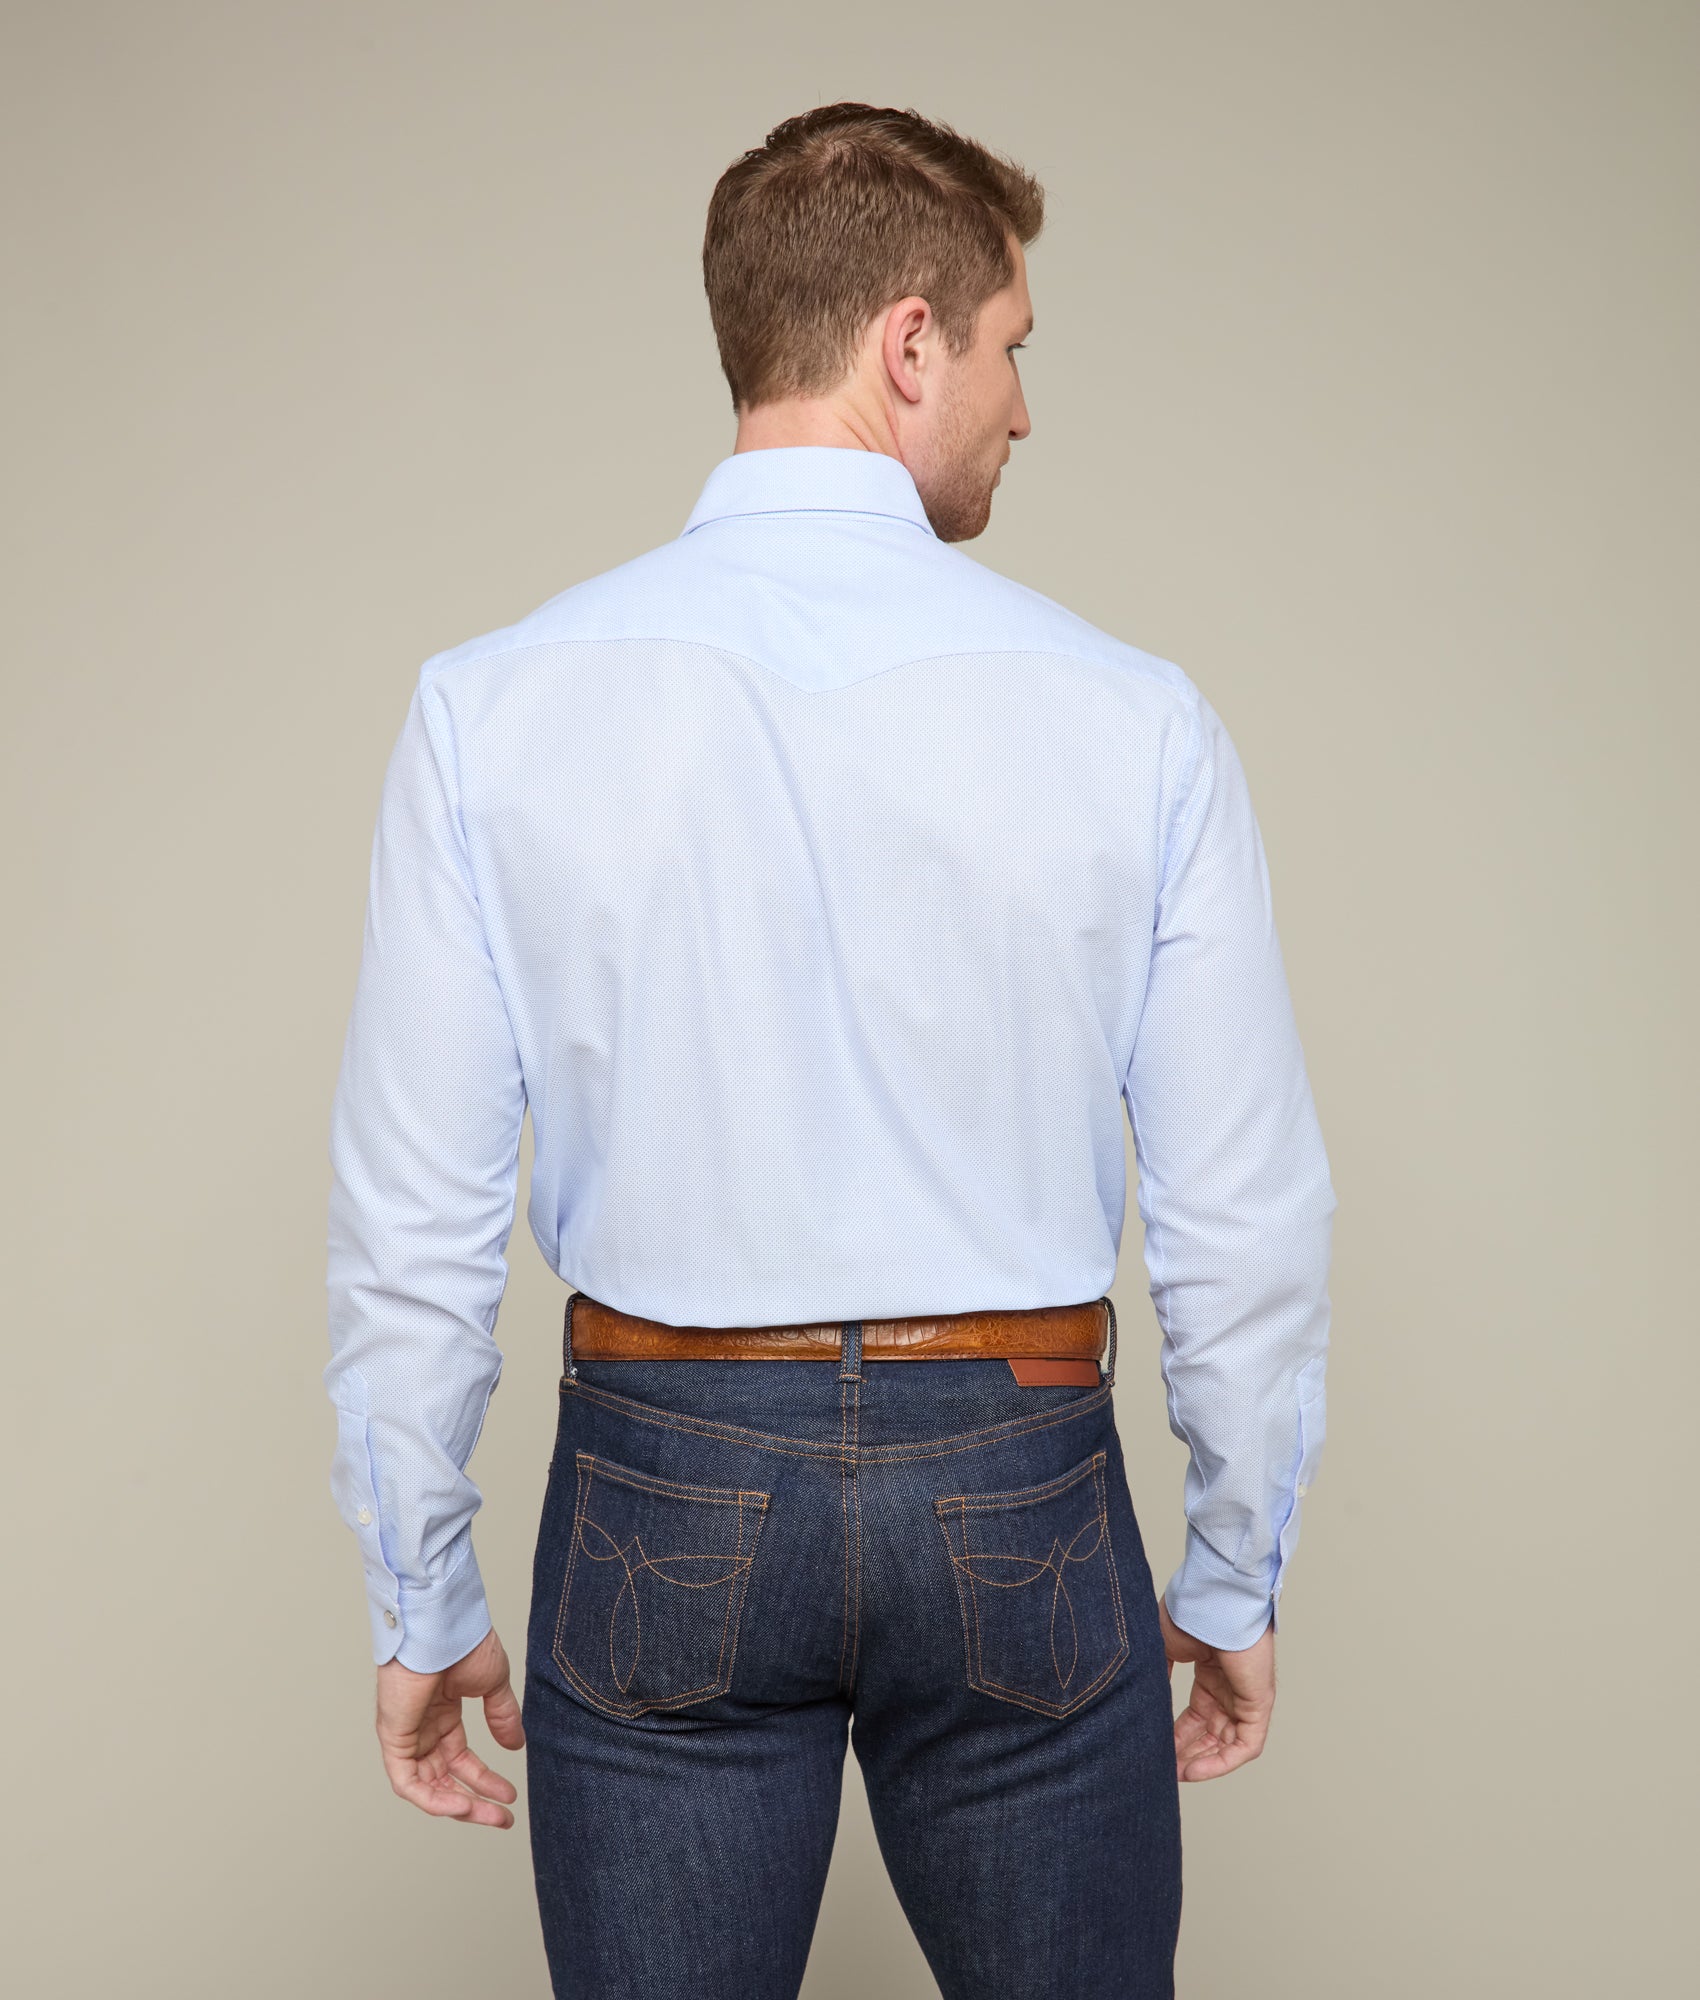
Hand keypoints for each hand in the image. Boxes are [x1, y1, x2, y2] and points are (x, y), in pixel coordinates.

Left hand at [374, 1624, 526, 1826]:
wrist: (444, 1624)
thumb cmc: (464, 1641)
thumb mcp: (491, 1684)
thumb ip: (501, 1716)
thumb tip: (515, 1746)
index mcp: (442, 1714)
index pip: (460, 1760)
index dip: (485, 1781)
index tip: (509, 1797)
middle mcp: (422, 1727)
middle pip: (445, 1779)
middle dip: (475, 1801)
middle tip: (502, 1818)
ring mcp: (407, 1733)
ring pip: (427, 1787)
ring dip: (458, 1805)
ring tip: (489, 1815)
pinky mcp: (393, 1737)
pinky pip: (408, 1782)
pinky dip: (432, 1799)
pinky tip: (461, 1804)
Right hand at [1157, 1594, 1275, 1781]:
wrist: (1213, 1599)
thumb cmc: (1190, 1612)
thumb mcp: (1163, 1648)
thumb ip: (1158, 1675)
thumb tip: (1143, 1700)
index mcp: (1210, 1676)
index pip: (1194, 1719)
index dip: (1175, 1738)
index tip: (1154, 1751)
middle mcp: (1229, 1690)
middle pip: (1209, 1736)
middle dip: (1186, 1755)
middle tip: (1162, 1769)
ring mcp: (1245, 1698)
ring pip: (1226, 1745)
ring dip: (1200, 1763)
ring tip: (1174, 1774)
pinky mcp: (1259, 1704)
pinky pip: (1245, 1746)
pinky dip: (1221, 1763)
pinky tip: (1193, 1770)